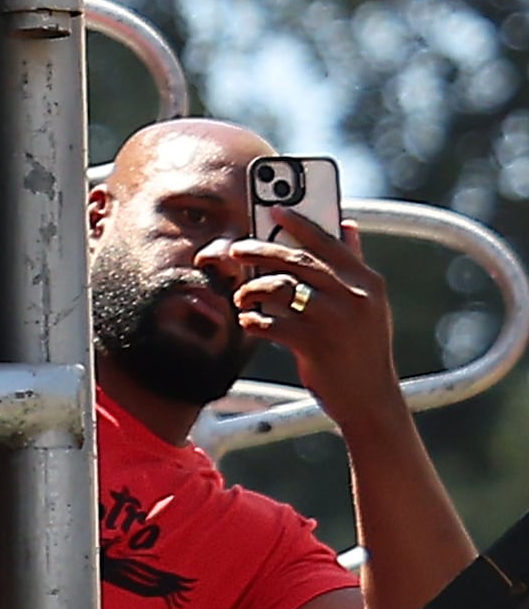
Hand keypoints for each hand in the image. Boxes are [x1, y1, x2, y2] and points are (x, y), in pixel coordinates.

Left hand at [212, 211, 408, 427]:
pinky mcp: (314, 345)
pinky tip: (250, 323)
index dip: (299, 222)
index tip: (273, 208)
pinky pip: (269, 321)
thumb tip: (347, 223)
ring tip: (243, 298)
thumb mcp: (369, 305)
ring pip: (278, 288)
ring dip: (252, 290)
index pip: (328, 242)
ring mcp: (335, 321)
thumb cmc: (361, 348)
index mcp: (368, 283)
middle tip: (237, 249)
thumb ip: (354, 265)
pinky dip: (253, 321)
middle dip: (260, 250)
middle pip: (296, 260)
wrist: (371, 400)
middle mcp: (355, 297)